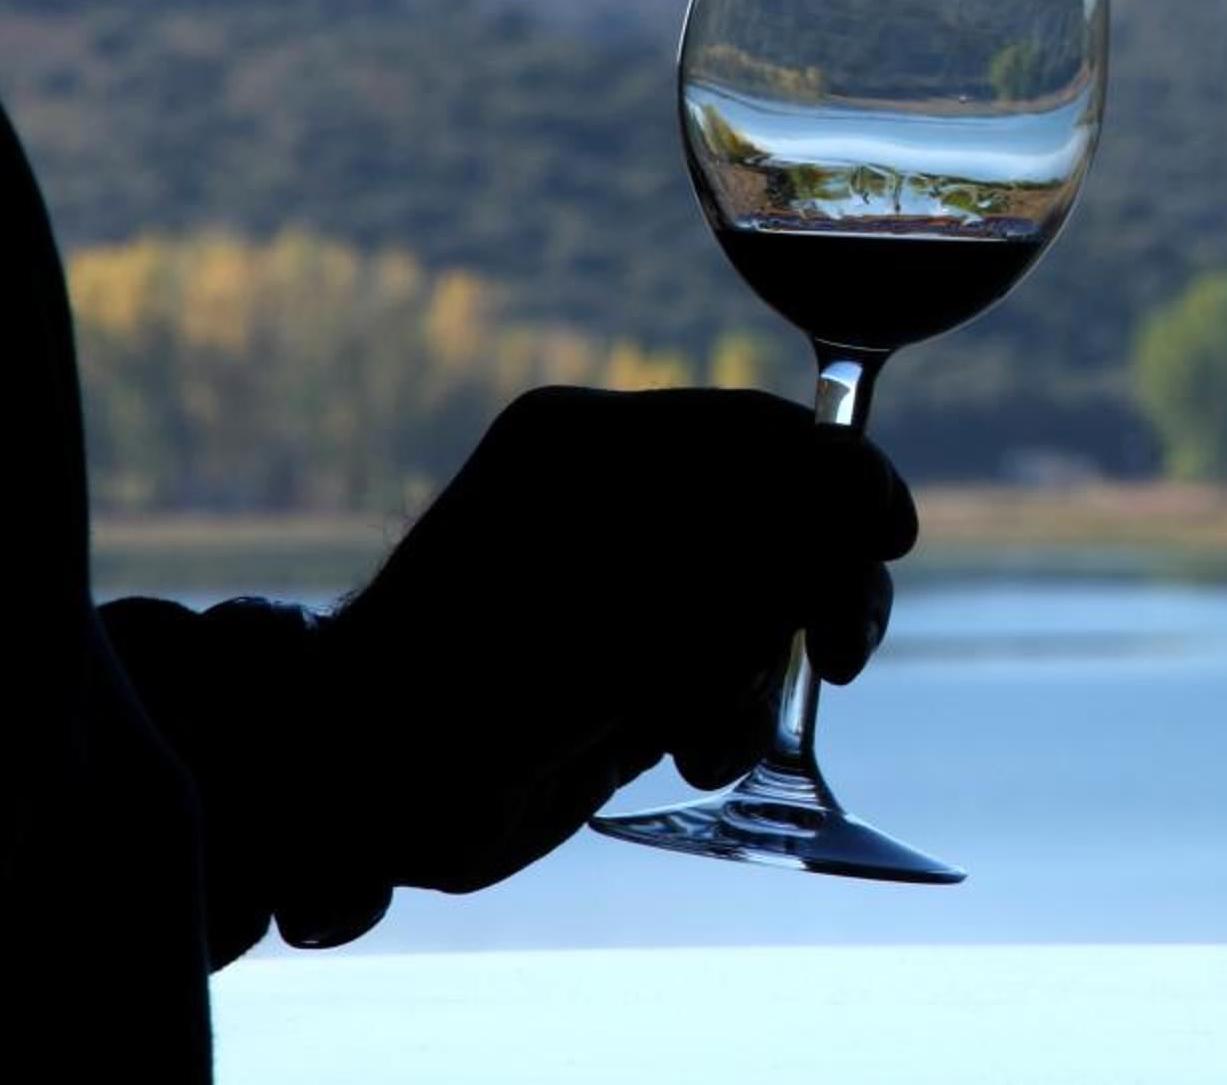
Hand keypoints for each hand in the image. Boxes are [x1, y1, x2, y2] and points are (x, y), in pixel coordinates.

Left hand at [272, 386, 916, 945]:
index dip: (846, 479)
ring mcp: (617, 578)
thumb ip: (755, 552)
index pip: (765, 433)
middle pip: (780, 513)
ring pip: (761, 597)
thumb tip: (865, 499)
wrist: (340, 792)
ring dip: (761, 668)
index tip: (887, 543)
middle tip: (835, 662)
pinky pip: (722, 659)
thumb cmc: (460, 692)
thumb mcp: (627, 617)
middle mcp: (611, 499)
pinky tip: (688, 756)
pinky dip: (726, 706)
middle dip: (816, 588)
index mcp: (594, 447)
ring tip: (706, 746)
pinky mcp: (620, 657)